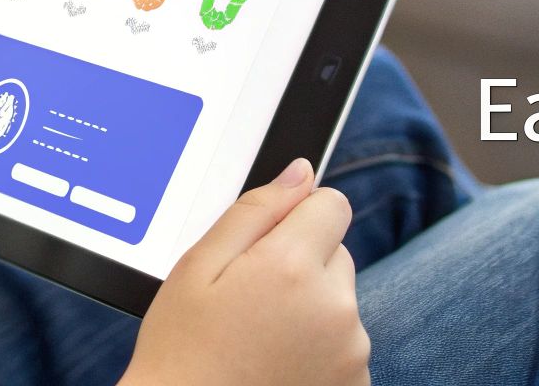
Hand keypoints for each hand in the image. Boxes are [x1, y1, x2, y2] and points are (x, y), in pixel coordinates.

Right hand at [120, 159, 368, 385]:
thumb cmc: (182, 353)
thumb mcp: (198, 268)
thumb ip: (256, 211)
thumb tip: (301, 173)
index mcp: (293, 267)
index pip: (331, 205)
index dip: (295, 219)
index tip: (263, 250)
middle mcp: (334, 308)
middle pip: (335, 255)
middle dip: (301, 266)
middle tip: (249, 302)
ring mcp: (351, 352)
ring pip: (338, 301)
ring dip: (310, 311)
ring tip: (259, 341)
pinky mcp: (355, 383)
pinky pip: (344, 345)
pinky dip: (318, 350)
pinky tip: (276, 365)